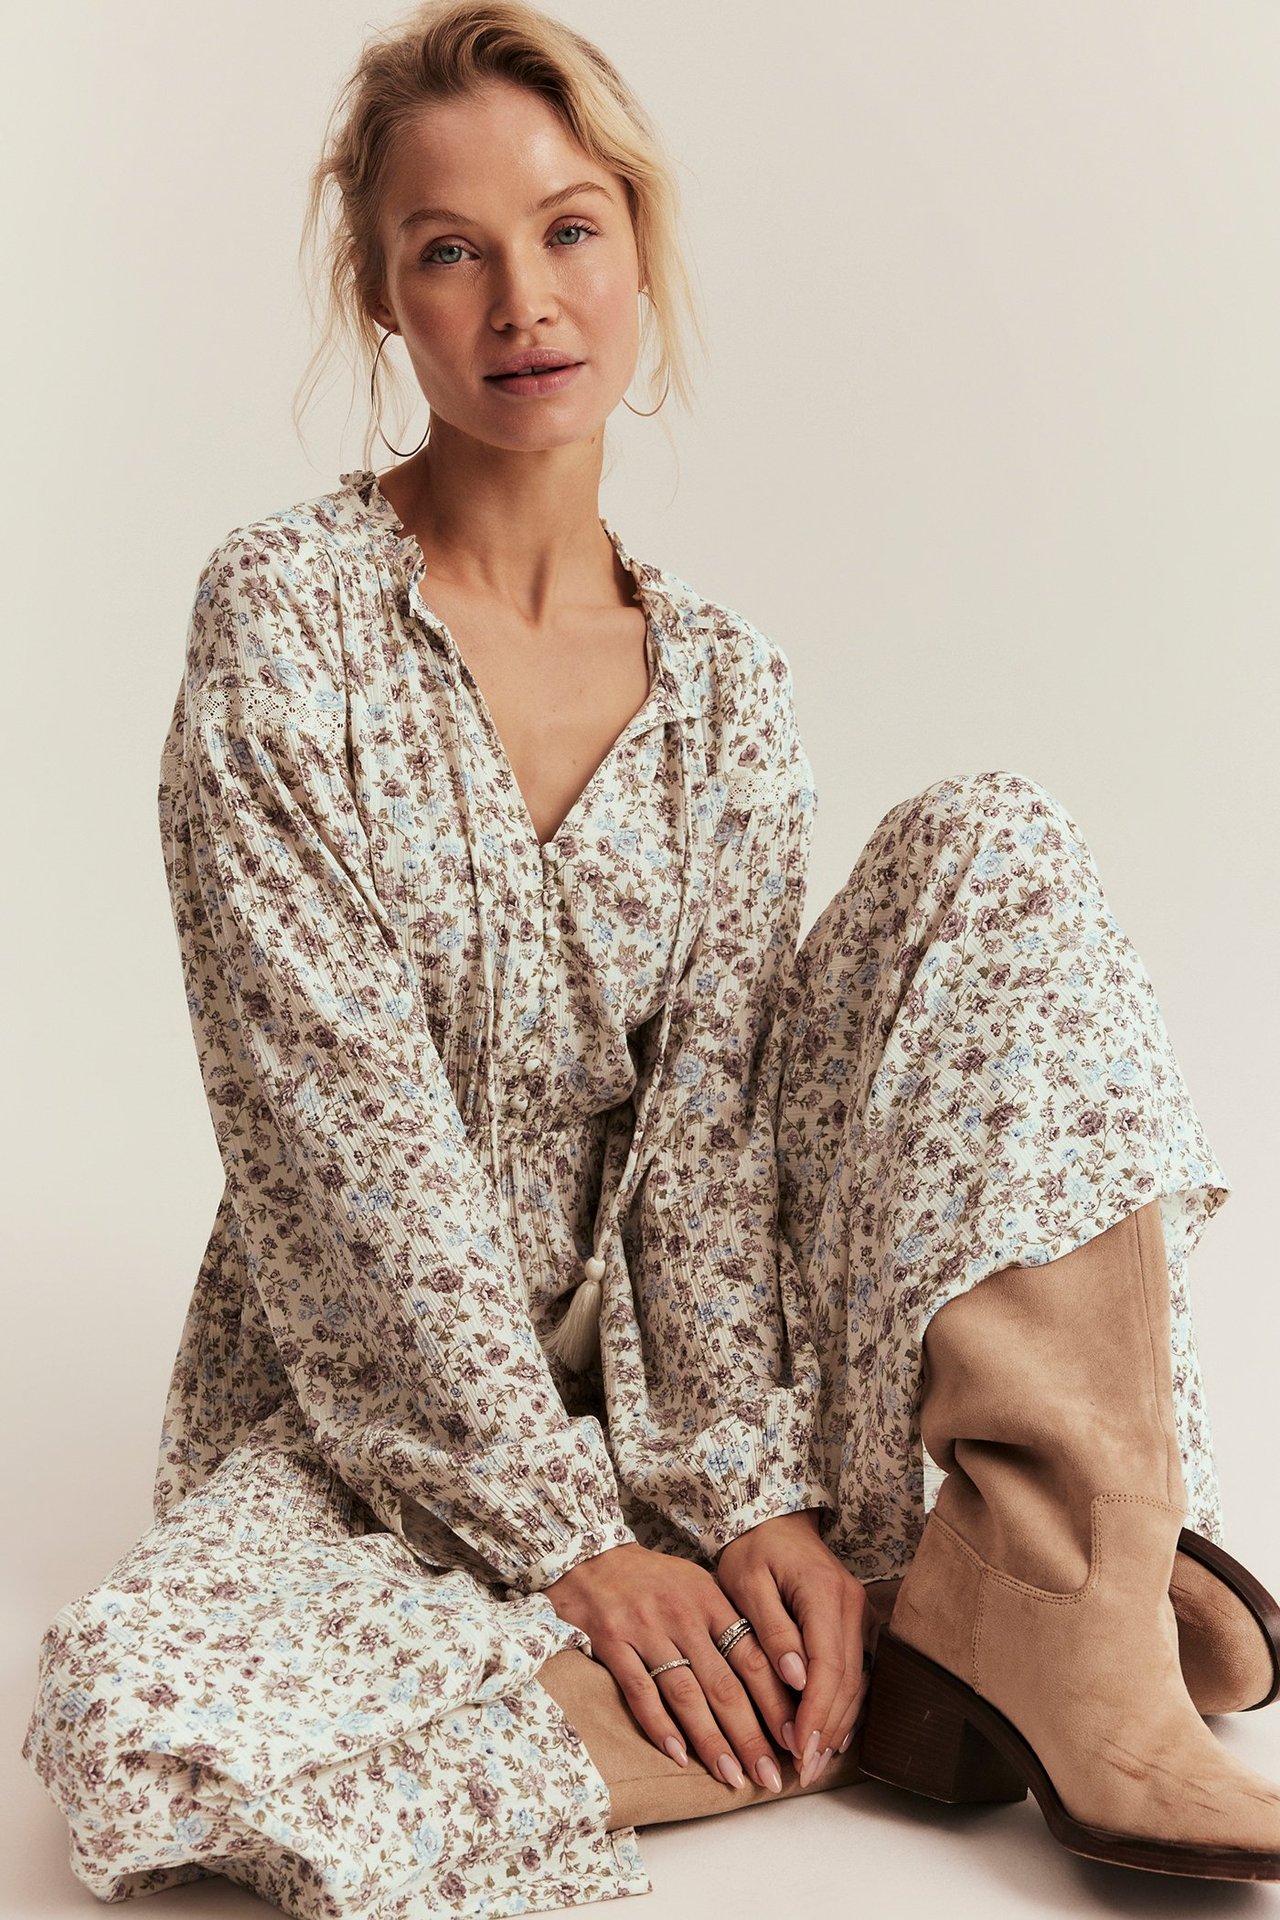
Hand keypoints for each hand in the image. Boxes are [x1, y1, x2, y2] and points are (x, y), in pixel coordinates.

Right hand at [542, 1539, 797, 1794]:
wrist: (593, 1557)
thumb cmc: (654, 1579)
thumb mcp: (697, 1586)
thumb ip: (728, 1624)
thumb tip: (774, 1674)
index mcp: (710, 1601)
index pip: (753, 1658)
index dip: (776, 1702)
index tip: (795, 1738)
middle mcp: (683, 1616)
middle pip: (724, 1684)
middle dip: (750, 1736)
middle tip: (770, 1777)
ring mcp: (647, 1630)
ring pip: (686, 1694)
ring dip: (711, 1740)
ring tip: (732, 1777)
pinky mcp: (613, 1643)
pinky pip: (640, 1691)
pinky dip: (660, 1725)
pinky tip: (679, 1755)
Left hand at [714, 1508, 872, 1786]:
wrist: (775, 1521)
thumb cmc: (753, 1551)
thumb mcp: (747, 1583)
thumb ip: (771, 1630)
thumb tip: (795, 1679)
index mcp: (823, 1592)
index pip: (827, 1665)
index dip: (815, 1713)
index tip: (797, 1749)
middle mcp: (851, 1604)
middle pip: (848, 1681)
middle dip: (827, 1730)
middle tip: (803, 1771)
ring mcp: (859, 1614)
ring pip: (858, 1681)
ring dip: (839, 1725)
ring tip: (814, 1763)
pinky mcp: (857, 1624)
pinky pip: (858, 1672)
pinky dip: (846, 1706)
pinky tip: (830, 1734)